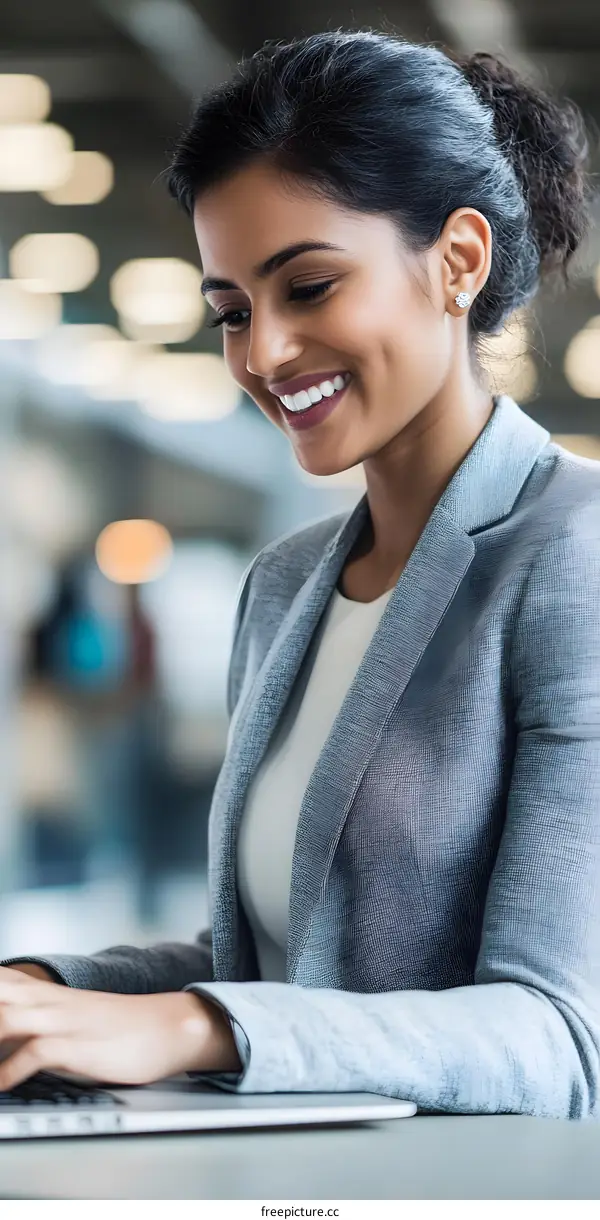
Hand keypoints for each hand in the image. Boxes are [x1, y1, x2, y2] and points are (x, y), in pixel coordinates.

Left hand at [0, 967, 240, 1090]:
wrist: (166, 1027)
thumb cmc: (114, 1030)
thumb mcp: (65, 1020)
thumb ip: (29, 1023)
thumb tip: (5, 1038)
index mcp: (41, 992)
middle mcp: (46, 1000)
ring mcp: (61, 1020)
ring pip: (5, 1018)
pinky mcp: (76, 1045)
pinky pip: (35, 1054)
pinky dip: (8, 1071)